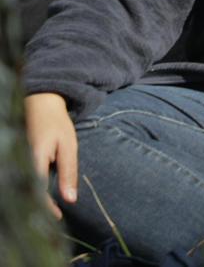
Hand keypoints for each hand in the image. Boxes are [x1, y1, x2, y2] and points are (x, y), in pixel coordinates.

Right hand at [25, 93, 76, 219]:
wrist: (41, 103)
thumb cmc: (57, 123)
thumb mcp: (68, 145)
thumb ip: (69, 171)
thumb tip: (70, 199)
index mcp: (33, 159)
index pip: (37, 191)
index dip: (46, 207)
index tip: (58, 217)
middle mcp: (20, 161)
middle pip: (26, 192)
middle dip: (39, 206)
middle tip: (55, 215)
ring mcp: (16, 160)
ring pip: (22, 186)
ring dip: (34, 197)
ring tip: (50, 206)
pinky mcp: (16, 159)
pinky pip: (22, 178)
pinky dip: (31, 187)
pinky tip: (40, 192)